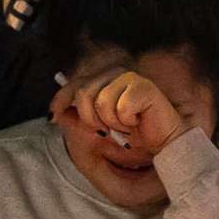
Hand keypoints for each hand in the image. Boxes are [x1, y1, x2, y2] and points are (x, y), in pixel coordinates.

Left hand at [53, 69, 183, 156]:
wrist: (165, 142)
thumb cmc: (134, 135)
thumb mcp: (99, 130)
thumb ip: (78, 121)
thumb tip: (58, 114)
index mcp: (104, 81)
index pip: (75, 84)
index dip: (61, 99)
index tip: (54, 116)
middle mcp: (116, 75)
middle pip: (84, 93)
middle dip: (91, 119)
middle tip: (109, 128)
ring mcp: (130, 79)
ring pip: (101, 101)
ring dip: (112, 122)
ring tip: (125, 124)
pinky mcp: (144, 87)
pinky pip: (121, 106)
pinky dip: (127, 121)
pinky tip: (137, 121)